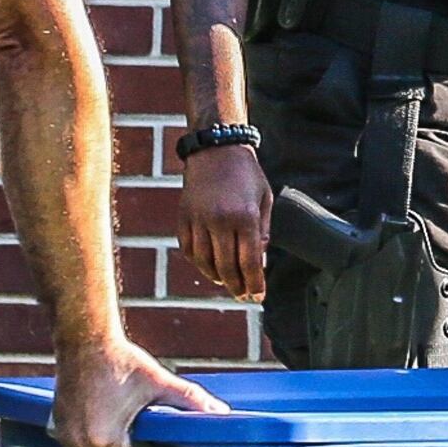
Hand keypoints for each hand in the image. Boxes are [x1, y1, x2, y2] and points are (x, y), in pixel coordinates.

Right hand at [52, 335, 227, 446]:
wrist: (84, 338)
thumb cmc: (122, 360)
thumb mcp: (160, 382)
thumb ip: (190, 400)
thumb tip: (221, 413)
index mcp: (105, 440)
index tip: (152, 446)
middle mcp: (79, 444)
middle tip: (142, 444)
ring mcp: (65, 437)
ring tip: (126, 436)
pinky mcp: (56, 427)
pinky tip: (108, 427)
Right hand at [181, 140, 271, 301]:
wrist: (216, 149)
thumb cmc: (246, 175)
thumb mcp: (264, 200)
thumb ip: (263, 232)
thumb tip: (259, 264)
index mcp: (244, 217)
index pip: (249, 262)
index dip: (254, 284)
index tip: (257, 297)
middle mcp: (220, 220)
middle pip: (226, 267)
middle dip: (236, 286)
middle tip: (243, 295)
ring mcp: (198, 219)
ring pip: (204, 262)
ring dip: (216, 278)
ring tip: (227, 283)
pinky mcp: (183, 216)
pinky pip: (188, 249)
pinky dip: (198, 262)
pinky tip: (208, 266)